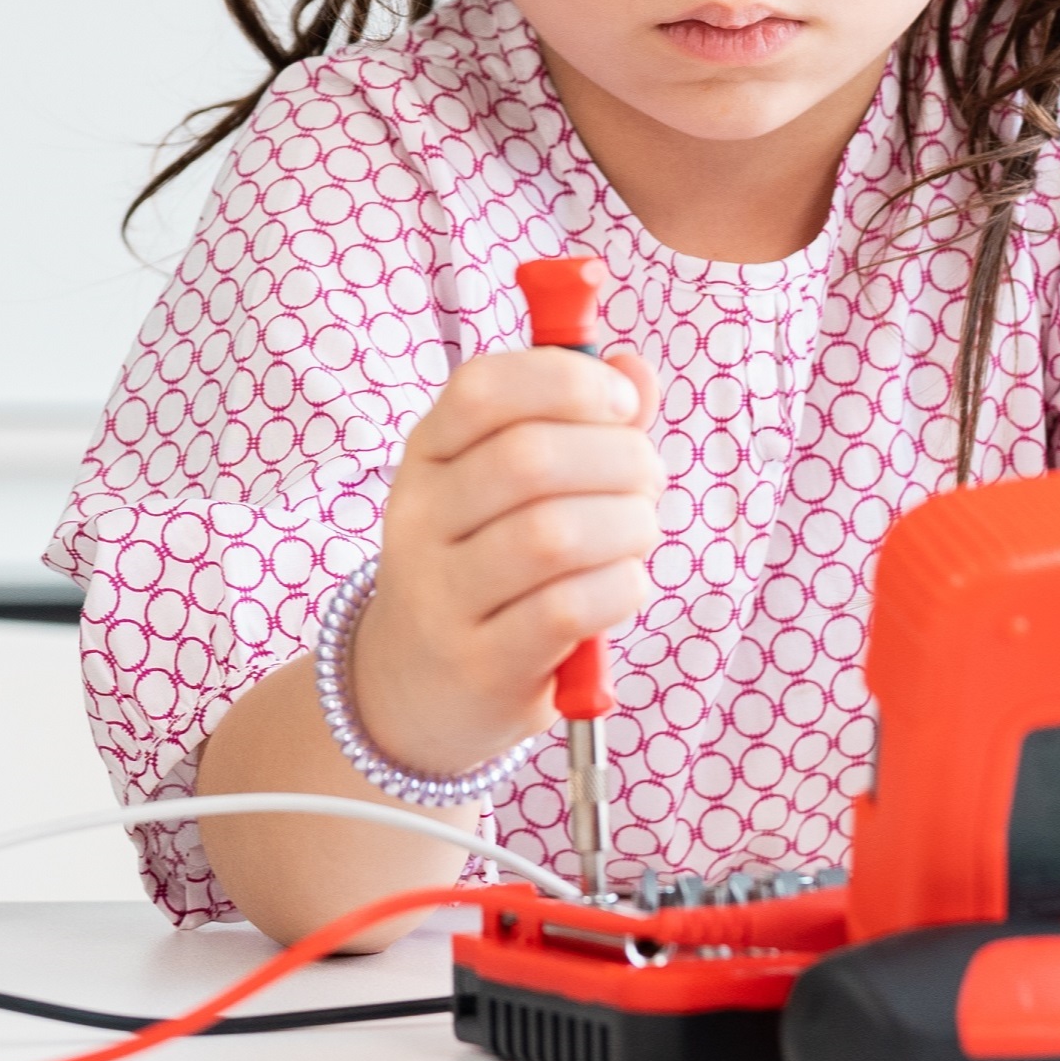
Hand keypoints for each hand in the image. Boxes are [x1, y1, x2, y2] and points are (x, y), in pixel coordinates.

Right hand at [344, 341, 662, 781]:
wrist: (411, 690)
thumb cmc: (486, 569)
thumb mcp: (508, 490)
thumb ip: (577, 425)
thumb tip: (635, 370)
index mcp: (428, 456)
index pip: (482, 389)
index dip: (568, 383)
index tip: (623, 404)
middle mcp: (419, 519)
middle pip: (530, 459)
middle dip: (620, 460)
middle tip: (647, 482)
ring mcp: (441, 595)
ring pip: (552, 535)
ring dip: (627, 526)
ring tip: (638, 534)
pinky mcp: (480, 663)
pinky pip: (566, 609)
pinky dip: (620, 587)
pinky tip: (623, 586)